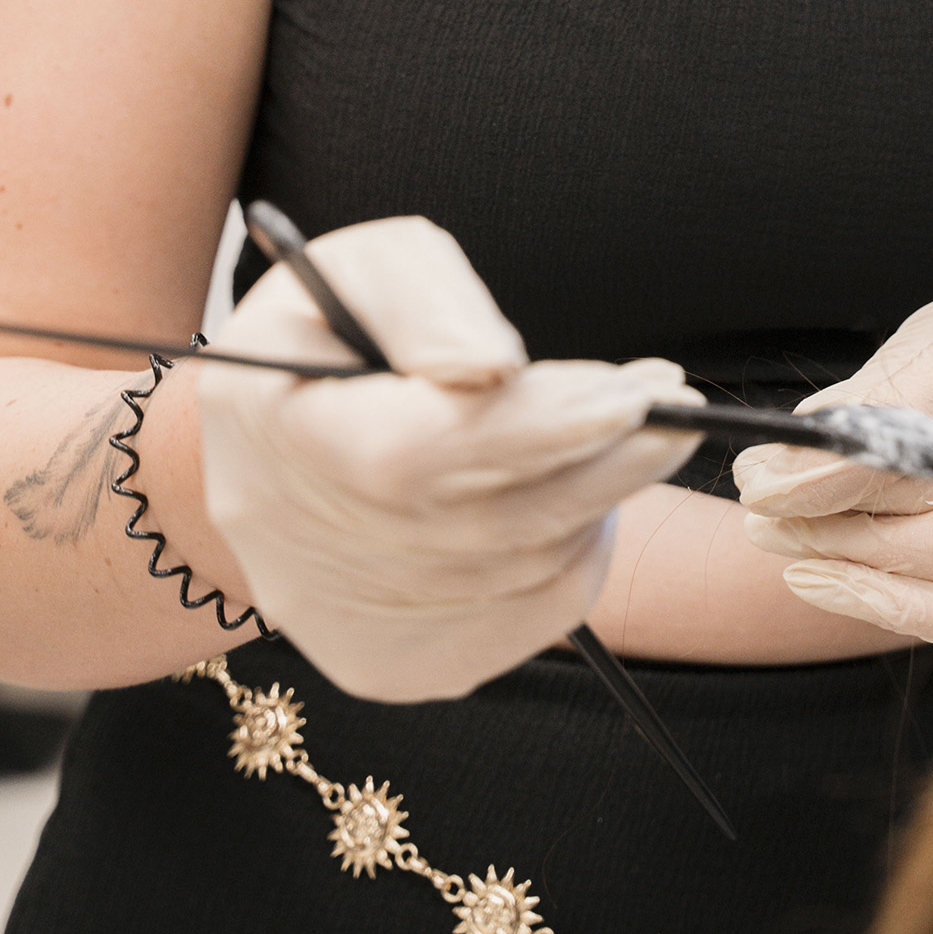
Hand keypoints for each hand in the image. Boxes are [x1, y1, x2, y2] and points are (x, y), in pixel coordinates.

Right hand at [199, 216, 698, 699]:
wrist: (257, 443)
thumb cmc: (330, 332)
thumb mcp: (363, 268)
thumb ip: (428, 303)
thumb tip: (494, 367)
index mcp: (276, 434)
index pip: (420, 457)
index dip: (539, 430)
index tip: (636, 391)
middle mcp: (299, 552)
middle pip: (488, 524)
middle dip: (606, 461)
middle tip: (675, 407)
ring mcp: (342, 626)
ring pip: (519, 575)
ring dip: (596, 503)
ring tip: (623, 435)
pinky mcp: (388, 665)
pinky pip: (522, 622)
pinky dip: (573, 561)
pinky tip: (579, 500)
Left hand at [733, 273, 932, 644]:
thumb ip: (892, 384)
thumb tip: (799, 445)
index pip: (932, 421)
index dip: (838, 462)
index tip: (765, 477)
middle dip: (838, 521)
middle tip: (760, 510)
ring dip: (863, 571)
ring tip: (790, 550)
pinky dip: (909, 607)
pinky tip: (846, 581)